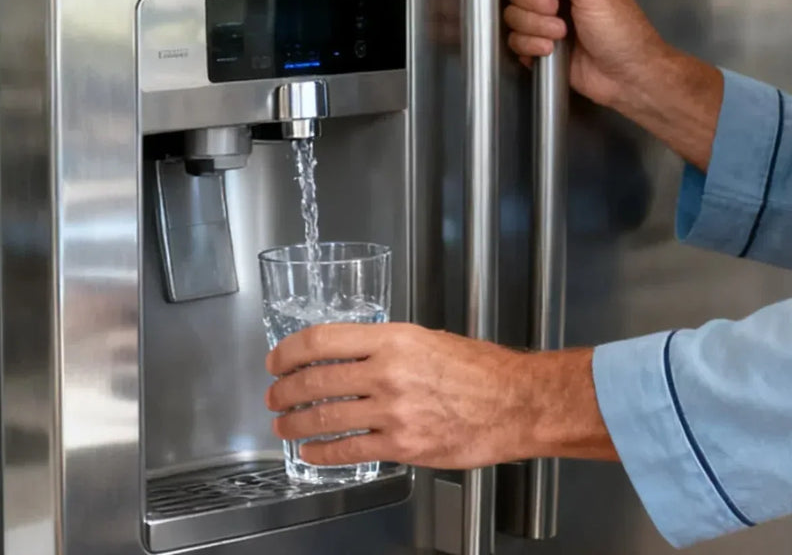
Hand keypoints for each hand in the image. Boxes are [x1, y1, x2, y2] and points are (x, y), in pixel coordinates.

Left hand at [264, 322, 615, 468]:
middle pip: (315, 380)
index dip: (289, 351)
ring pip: (324, 417)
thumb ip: (390, 347)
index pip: (323, 339)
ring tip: (284, 425)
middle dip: (284, 391)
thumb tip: (354, 355)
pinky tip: (312, 451)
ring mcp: (393, 412)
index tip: (276, 359)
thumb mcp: (431, 340)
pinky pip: (348, 449)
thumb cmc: (483, 371)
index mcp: (395, 339)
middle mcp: (389, 373)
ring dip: (295, 424)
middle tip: (275, 395)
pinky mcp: (402, 445)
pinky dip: (322, 452)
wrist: (516, 403)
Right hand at [503, 0, 668, 110]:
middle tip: (557, 11)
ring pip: (513, 12)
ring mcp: (546, 16)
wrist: (628, 78)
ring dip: (534, 26)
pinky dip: (530, 45)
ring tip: (561, 35)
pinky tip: (550, 51)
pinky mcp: (539, 42)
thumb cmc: (621, 29)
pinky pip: (514, 37)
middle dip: (532, 1)